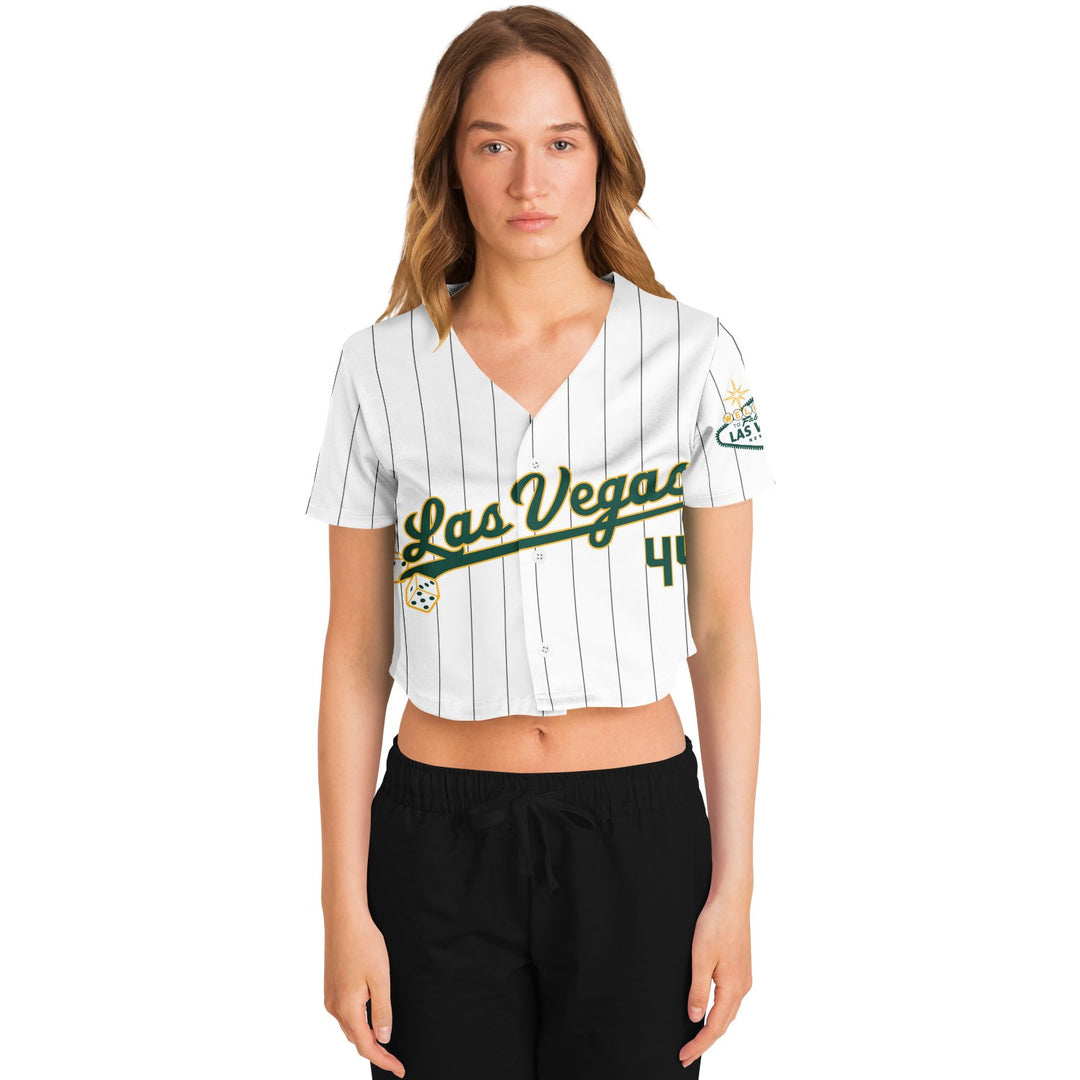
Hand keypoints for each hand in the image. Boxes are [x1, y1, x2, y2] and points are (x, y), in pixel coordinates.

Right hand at [324, 913, 405, 1077]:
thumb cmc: (364, 944)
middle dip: (375, 1051)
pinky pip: (344, 1014)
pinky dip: (357, 1022)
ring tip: (385, 1039)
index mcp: (347, 1008)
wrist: (343, 918)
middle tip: (396, 1058)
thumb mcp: (381, 979)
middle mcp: (334, 1006)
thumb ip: (382, 1012)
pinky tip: (369, 1016)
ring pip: (349, 1027)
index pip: (366, 1045)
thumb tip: (383, 1039)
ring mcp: (330, 996)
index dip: (384, 1060)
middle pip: (356, 1039)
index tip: (400, 1070)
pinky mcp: (330, 986)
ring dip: (365, 1036)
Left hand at [678, 888, 752, 1068]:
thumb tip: (695, 1017)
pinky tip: (710, 1012)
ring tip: (695, 1039)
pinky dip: (719, 1012)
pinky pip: (730, 1000)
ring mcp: (743, 978)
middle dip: (705, 1041)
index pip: (715, 1027)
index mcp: (733, 988)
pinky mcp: (740, 969)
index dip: (699, 1044)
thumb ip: (698, 991)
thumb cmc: (716, 925)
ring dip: (713, 1028)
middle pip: (724, 1024)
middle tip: (686, 1054)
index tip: (684, 1056)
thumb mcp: (701, 958)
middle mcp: (742, 987)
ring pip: (728, 1013)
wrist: (731, 900)